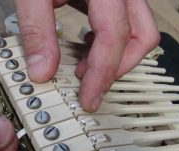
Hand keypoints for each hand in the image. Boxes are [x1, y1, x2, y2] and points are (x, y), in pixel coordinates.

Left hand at [14, 0, 159, 111]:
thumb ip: (37, 30)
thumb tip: (41, 70)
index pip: (115, 35)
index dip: (103, 73)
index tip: (88, 97)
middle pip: (141, 35)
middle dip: (117, 68)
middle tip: (90, 86)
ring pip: (138, 31)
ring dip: (115, 58)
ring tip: (84, 68)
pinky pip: (123, 25)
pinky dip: (107, 44)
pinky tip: (85, 47)